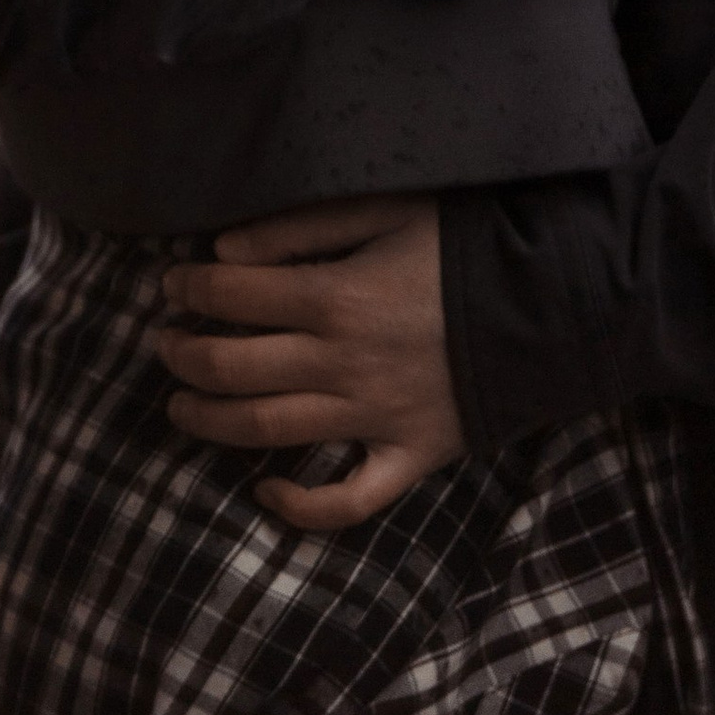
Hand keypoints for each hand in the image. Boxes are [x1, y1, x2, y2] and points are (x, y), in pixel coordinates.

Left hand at [153, 195, 464, 532]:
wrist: (549, 304)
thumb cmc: (463, 246)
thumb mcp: (386, 208)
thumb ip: (301, 228)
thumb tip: (223, 255)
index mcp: (333, 298)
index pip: (231, 298)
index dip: (188, 289)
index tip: (170, 284)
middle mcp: (341, 365)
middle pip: (234, 369)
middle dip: (185, 357)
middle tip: (165, 344)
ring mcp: (373, 419)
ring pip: (268, 431)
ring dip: (211, 422)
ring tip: (181, 406)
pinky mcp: (408, 457)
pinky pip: (347, 501)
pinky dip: (302, 507)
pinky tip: (266, 492)